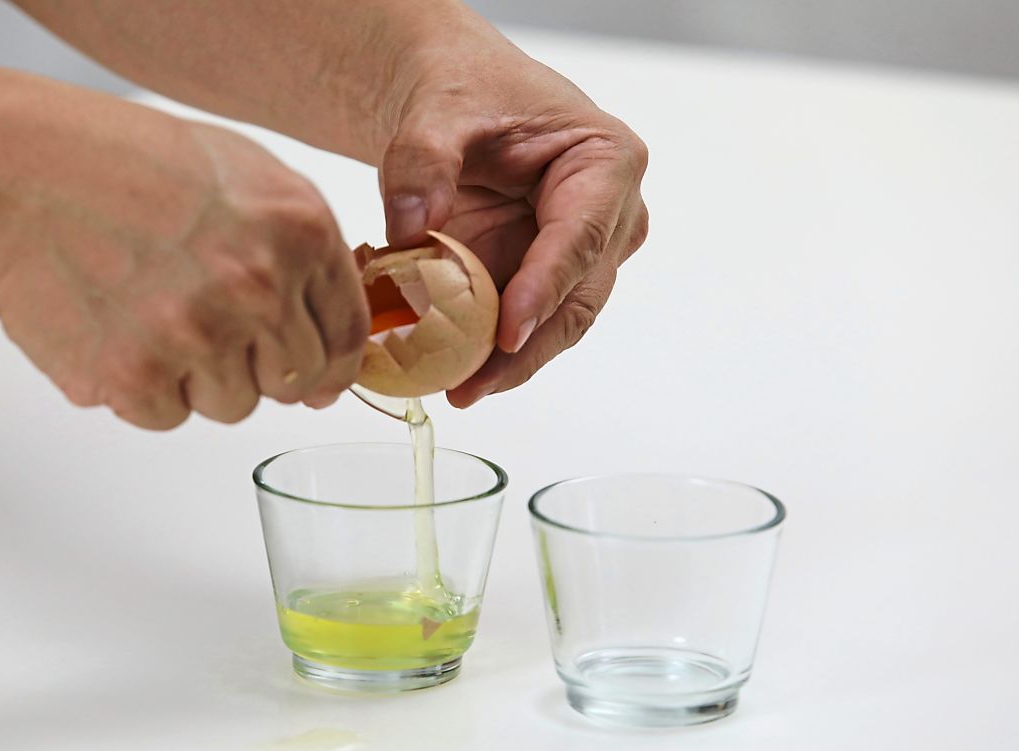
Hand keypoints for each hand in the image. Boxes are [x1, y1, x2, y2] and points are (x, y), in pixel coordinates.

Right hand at [0, 87, 367, 428]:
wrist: (16, 174)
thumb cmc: (127, 165)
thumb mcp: (247, 176)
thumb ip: (303, 256)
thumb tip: (332, 353)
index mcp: (299, 231)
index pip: (346, 336)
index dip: (331, 365)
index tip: (317, 380)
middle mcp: (258, 287)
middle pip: (293, 380)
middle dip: (259, 363)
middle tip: (207, 323)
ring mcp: (196, 336)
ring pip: (232, 405)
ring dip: (199, 377)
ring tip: (152, 313)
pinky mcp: (133, 377)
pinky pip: (167, 417)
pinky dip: (144, 388)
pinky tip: (118, 330)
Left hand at [378, 28, 648, 406]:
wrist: (454, 100)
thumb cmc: (464, 91)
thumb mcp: (435, 113)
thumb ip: (420, 164)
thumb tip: (408, 228)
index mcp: (605, 162)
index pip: (579, 237)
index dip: (544, 289)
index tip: (507, 333)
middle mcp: (610, 217)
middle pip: (577, 298)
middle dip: (525, 350)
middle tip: (471, 386)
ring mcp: (582, 254)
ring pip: (555, 324)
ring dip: (506, 363)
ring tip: (455, 390)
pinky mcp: (546, 279)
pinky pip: (522, 325)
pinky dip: (486, 350)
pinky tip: (445, 370)